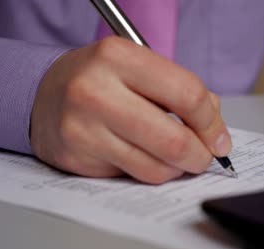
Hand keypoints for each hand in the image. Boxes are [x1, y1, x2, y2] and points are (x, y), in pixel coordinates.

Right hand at [30, 37, 231, 183]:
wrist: (44, 94)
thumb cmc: (101, 80)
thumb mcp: (140, 67)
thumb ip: (182, 91)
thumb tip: (215, 130)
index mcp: (119, 57)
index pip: (187, 94)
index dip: (212, 123)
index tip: (219, 138)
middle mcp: (96, 91)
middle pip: (173, 139)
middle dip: (200, 155)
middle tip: (205, 156)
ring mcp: (83, 128)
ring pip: (156, 167)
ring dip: (177, 168)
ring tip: (176, 157)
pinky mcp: (77, 158)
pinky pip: (133, 176)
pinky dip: (150, 171)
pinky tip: (145, 156)